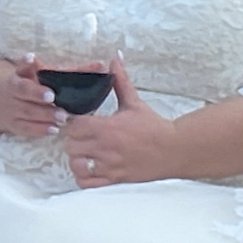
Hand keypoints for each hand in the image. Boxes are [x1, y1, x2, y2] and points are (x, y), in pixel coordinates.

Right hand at [0, 53, 72, 137]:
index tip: (32, 59)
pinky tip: (54, 129)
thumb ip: (68, 71)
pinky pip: (26, 128)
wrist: (3, 101)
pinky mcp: (14, 125)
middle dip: (37, 94)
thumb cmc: (33, 85)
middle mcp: (13, 90)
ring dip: (44, 115)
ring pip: (26, 111)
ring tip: (62, 117)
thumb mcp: (43, 75)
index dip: (26, 62)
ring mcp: (12, 109)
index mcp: (20, 74)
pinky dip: (40, 130)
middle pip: (23, 90)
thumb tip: (96, 66)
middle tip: (53, 97)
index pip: (22, 67)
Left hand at [62, 58, 178, 188]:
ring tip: (84, 151)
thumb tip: (114, 59)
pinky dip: (83, 176)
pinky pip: (86, 184)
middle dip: (72, 139)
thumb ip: (120, 80)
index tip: (78, 119)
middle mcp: (105, 149)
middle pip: (71, 146)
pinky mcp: (113, 180)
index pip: (75, 126)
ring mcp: (108, 167)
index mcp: (108, 128)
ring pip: (76, 165)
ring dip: (76, 157)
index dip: (73, 122)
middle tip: (80, 134)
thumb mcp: (134, 101)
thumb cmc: (153, 126)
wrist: (171, 149)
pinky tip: (89, 166)